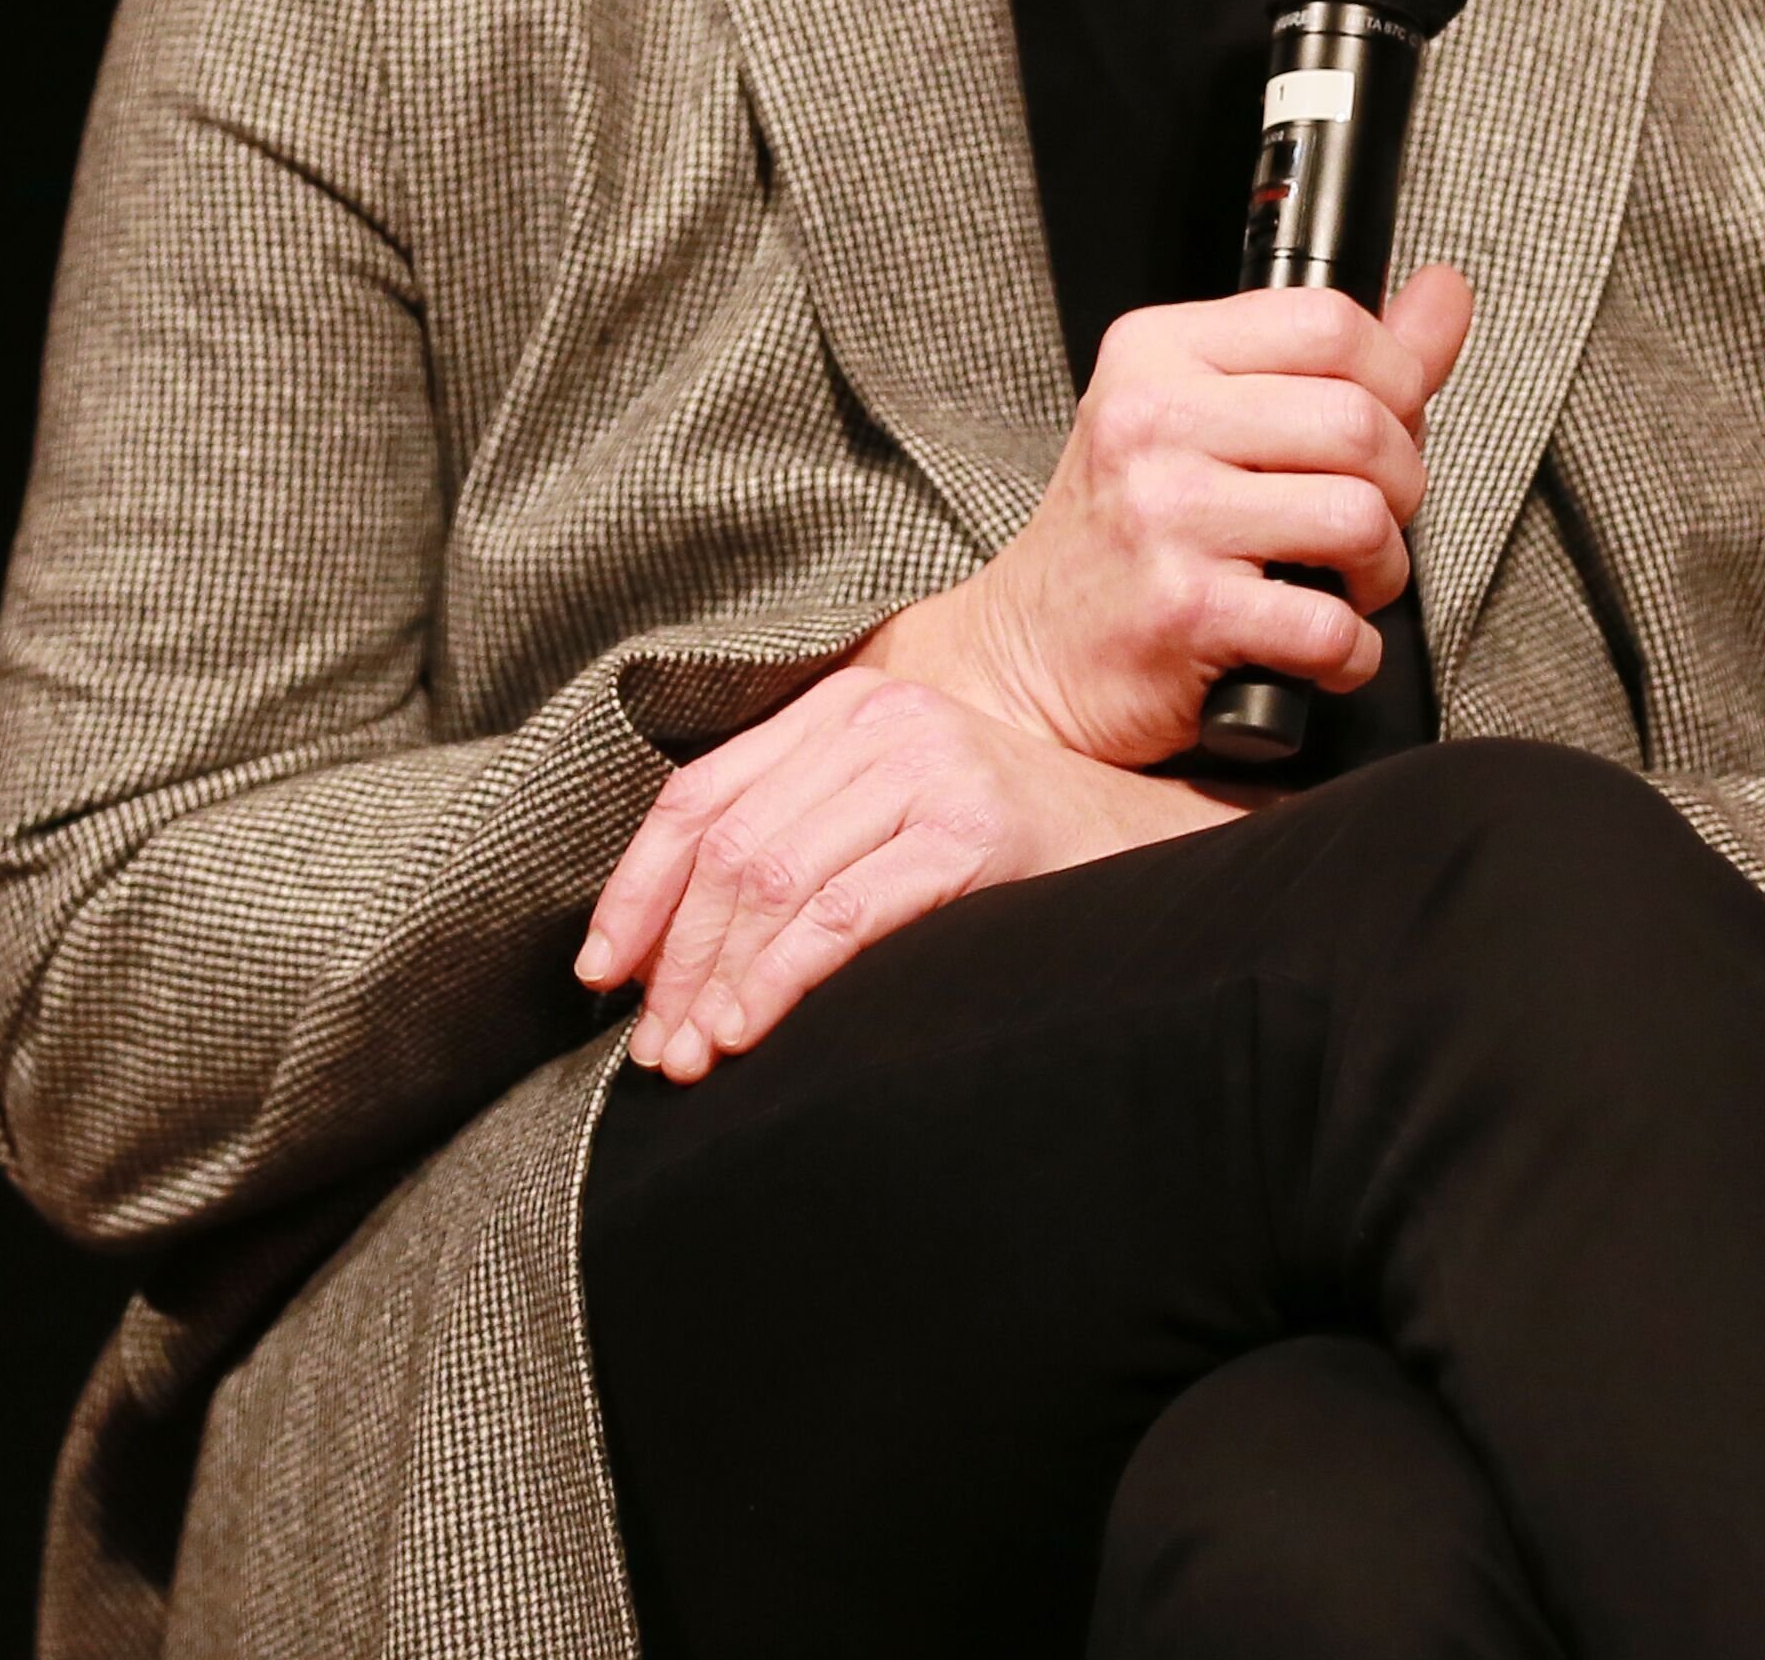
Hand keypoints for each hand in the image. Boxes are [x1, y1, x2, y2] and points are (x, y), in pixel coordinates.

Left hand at [574, 664, 1228, 1078]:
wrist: (1162, 854)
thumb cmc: (1023, 858)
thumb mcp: (897, 822)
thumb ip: (803, 841)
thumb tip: (667, 951)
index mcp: (850, 705)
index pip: (701, 792)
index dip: (638, 889)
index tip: (602, 973)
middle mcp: (883, 716)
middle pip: (728, 844)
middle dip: (675, 959)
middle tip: (654, 1051)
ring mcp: (930, 764)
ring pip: (772, 877)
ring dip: (716, 982)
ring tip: (693, 1059)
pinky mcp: (972, 825)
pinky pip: (843, 910)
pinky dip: (780, 978)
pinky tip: (752, 1029)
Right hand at [868, 266, 1475, 766]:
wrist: (1025, 657)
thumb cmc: (1126, 534)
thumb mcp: (1204, 416)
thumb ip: (1334, 359)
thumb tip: (1444, 293)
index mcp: (1158, 353)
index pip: (1331, 322)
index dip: (1395, 381)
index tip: (1384, 428)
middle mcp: (1152, 421)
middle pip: (1362, 421)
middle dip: (1400, 486)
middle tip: (1365, 522)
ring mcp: (1164, 516)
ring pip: (1361, 518)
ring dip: (1380, 573)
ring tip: (1340, 585)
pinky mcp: (1183, 613)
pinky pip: (1331, 625)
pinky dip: (1350, 654)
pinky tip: (1316, 650)